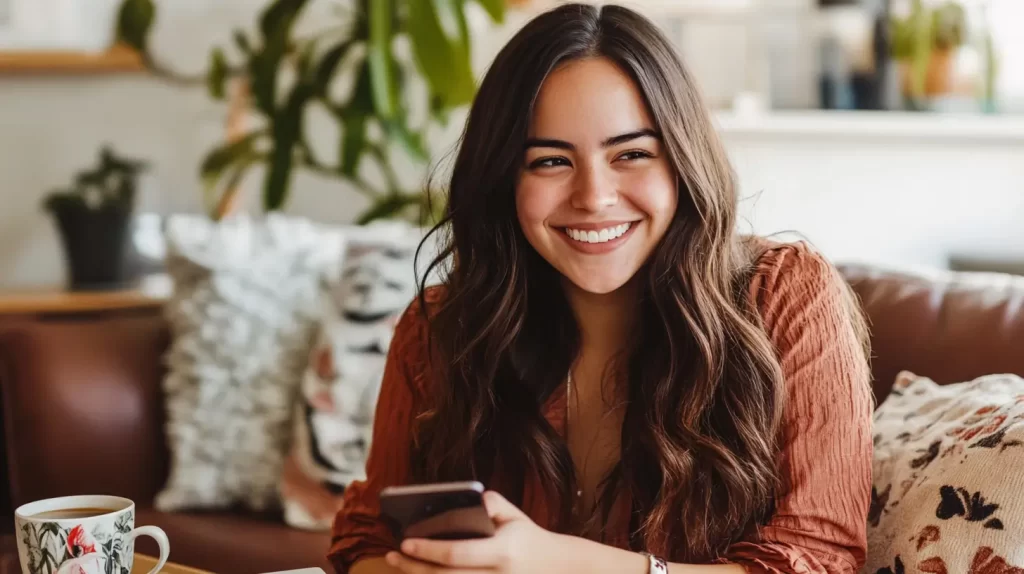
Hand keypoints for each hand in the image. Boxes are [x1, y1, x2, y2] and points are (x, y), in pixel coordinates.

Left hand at [385, 491, 571, 572]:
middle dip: (415, 568)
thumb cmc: (528, 538)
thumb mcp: (515, 515)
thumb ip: (491, 503)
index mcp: (502, 553)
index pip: (457, 554)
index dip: (427, 551)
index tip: (405, 542)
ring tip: (401, 567)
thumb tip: (464, 499)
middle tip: (392, 556)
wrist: (557, 569)